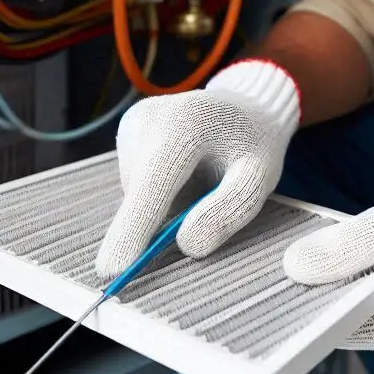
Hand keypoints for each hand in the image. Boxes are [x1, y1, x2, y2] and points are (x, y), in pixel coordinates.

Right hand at [95, 59, 299, 280]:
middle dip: (160, 222)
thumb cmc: (254, 144)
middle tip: (206, 204)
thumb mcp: (259, 178)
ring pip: (136, 192)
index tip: (113, 268)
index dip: (134, 227)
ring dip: (164, 203)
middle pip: (141, 193)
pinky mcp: (127, 131)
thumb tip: (186, 244)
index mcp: (188, 122)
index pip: (155, 183)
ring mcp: (134, 122)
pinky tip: (183, 170)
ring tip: (201, 175)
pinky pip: (135, 183)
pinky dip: (157, 191)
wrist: (244, 106)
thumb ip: (230, 211)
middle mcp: (151, 117)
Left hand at [283, 172, 373, 365]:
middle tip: (302, 239)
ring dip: (350, 274)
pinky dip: (373, 276)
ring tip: (333, 238)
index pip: (334, 321)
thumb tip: (294, 267)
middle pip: (347, 315)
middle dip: (325, 280)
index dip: (303, 292)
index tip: (278, 261)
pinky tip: (366, 246)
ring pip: (366, 306)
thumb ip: (353, 245)